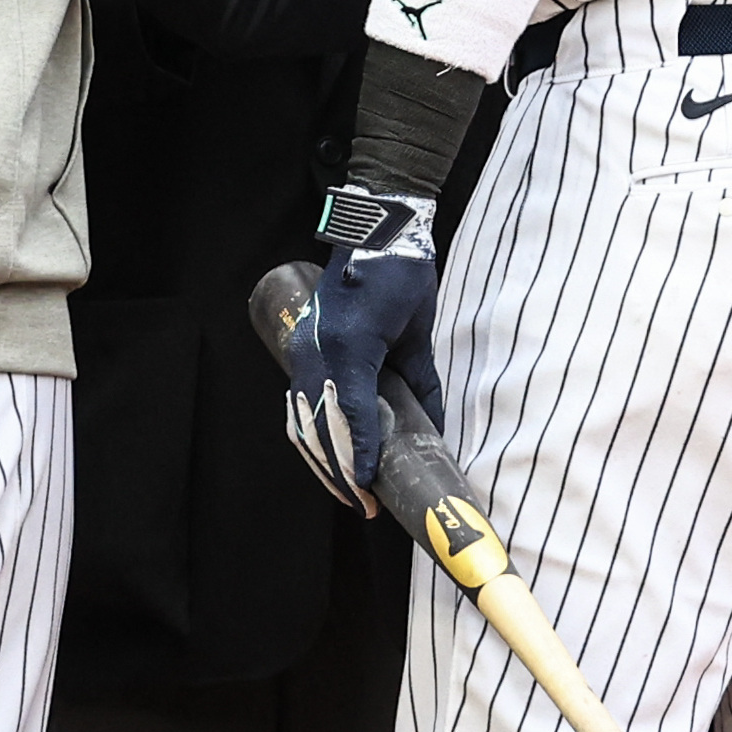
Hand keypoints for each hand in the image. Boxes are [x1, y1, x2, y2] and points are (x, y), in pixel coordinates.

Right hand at [282, 195, 442, 509]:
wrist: (374, 228)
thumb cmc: (402, 275)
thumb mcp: (419, 332)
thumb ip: (423, 384)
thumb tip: (434, 431)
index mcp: (350, 346)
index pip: (352, 414)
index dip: (359, 457)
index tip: (369, 488)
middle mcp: (318, 350)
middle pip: (319, 427)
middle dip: (340, 472)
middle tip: (363, 503)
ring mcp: (303, 349)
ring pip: (302, 421)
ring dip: (320, 461)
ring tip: (345, 490)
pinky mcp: (301, 348)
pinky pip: (298, 403)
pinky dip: (308, 435)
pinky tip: (324, 457)